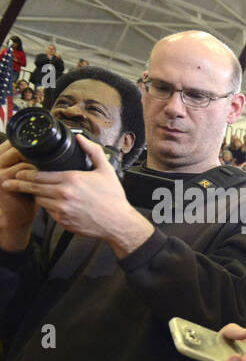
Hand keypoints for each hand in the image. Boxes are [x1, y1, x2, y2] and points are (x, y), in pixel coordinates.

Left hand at [1, 135, 152, 255]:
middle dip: (18, 184)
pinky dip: (49, 208)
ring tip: (33, 193)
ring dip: (36, 196)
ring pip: (39, 200)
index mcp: (71, 179)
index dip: (25, 173)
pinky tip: (53, 204)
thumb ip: (93, 151)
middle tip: (8, 182)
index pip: (38, 175)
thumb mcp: (106, 170)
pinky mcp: (63, 221)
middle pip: (32, 187)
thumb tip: (80, 138)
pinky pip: (49, 213)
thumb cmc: (113, 198)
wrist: (119, 222)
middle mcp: (63, 194)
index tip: (18, 171)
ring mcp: (62, 209)